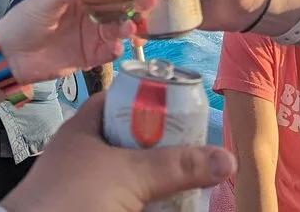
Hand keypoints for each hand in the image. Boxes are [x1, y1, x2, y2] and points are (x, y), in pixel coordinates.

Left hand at [0, 0, 157, 84]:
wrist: (10, 55)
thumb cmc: (24, 21)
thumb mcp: (43, 3)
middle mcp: (91, 13)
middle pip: (120, 6)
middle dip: (137, 2)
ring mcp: (92, 35)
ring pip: (118, 29)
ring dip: (129, 26)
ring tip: (132, 26)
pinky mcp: (90, 56)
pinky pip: (109, 52)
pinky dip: (115, 49)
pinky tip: (117, 47)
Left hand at [1, 92, 236, 211]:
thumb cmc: (72, 196)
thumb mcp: (129, 175)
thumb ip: (177, 166)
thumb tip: (227, 158)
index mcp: (85, 127)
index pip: (122, 98)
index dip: (151, 99)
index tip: (182, 109)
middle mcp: (84, 151)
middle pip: (132, 139)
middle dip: (162, 146)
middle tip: (193, 150)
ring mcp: (85, 182)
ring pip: (129, 173)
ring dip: (156, 177)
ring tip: (189, 177)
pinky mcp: (90, 206)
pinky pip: (124, 198)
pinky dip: (145, 200)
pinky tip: (165, 203)